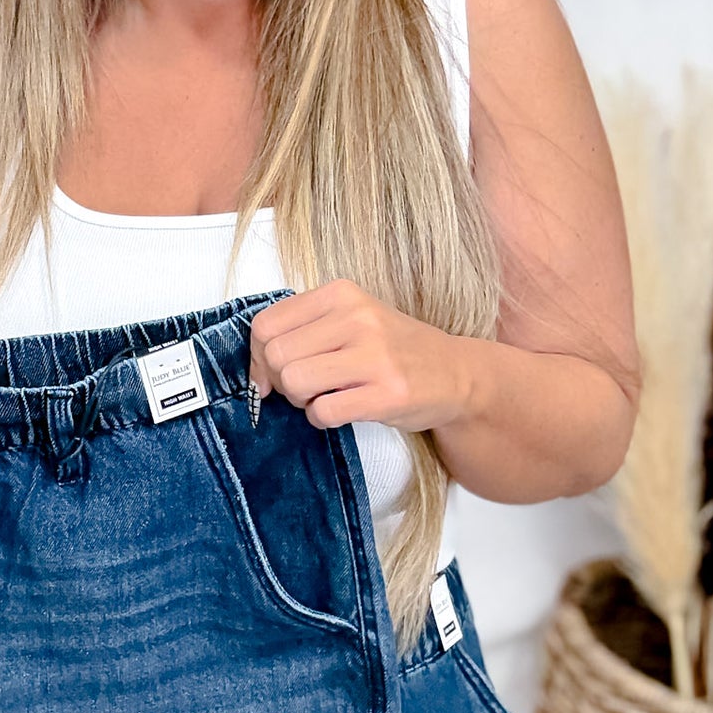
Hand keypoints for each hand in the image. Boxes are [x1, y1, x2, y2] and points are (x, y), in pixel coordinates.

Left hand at [249, 279, 472, 433]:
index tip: (273, 372)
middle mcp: (357, 318)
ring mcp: (374, 355)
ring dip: (300, 400)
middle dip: (281, 381)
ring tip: (325, 396)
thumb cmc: (392, 349)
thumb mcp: (349, 320)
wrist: (456, 373)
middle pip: (276, 356)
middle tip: (306, 387)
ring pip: (294, 381)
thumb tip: (256, 376)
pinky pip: (322, 412)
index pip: (265, 325)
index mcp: (342, 294)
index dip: (258, 356)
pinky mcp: (386, 394)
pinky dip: (322, 418)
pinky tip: (343, 409)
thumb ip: (300, 333)